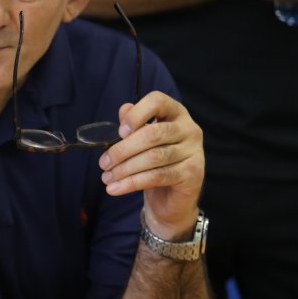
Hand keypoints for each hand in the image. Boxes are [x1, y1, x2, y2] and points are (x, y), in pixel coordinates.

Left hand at [99, 91, 203, 238]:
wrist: (171, 197)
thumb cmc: (153, 163)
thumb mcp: (140, 141)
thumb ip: (133, 124)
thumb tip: (124, 109)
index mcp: (176, 113)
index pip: (158, 101)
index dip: (136, 114)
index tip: (119, 132)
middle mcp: (189, 129)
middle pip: (152, 134)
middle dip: (122, 150)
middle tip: (103, 163)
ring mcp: (194, 151)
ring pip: (154, 157)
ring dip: (124, 169)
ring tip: (106, 178)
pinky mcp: (193, 173)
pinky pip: (157, 176)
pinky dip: (132, 183)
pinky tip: (115, 189)